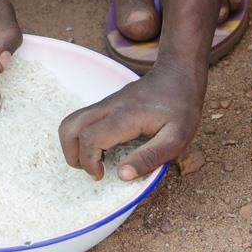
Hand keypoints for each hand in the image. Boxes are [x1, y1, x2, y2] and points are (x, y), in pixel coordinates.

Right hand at [58, 58, 205, 180]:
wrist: (179, 75)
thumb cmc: (181, 108)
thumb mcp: (177, 139)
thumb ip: (150, 157)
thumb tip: (122, 175)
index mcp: (125, 117)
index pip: (90, 138)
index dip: (89, 162)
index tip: (102, 175)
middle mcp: (109, 107)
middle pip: (69, 127)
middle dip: (72, 154)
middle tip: (91, 169)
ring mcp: (105, 103)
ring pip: (72, 121)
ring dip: (73, 144)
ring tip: (93, 160)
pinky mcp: (107, 103)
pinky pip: (82, 119)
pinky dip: (82, 137)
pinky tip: (103, 148)